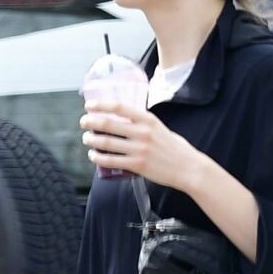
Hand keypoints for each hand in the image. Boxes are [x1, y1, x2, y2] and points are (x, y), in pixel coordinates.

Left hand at [79, 103, 197, 189]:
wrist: (188, 168)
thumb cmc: (176, 149)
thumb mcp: (161, 128)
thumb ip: (144, 125)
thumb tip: (126, 122)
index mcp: (148, 120)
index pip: (119, 107)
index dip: (100, 104)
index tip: (89, 105)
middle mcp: (142, 133)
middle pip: (108, 124)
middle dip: (91, 122)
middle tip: (84, 122)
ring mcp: (139, 150)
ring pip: (106, 143)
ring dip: (91, 140)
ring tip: (86, 139)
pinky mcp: (138, 165)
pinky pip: (112, 161)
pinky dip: (99, 158)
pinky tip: (94, 155)